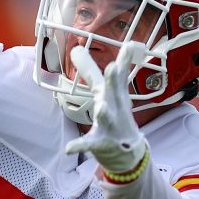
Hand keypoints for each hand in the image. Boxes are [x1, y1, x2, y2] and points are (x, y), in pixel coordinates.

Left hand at [65, 42, 148, 173]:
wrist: (128, 153)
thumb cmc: (115, 116)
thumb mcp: (103, 93)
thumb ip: (90, 71)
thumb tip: (76, 47)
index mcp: (115, 95)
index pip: (118, 76)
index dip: (122, 61)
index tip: (129, 45)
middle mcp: (115, 108)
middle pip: (115, 93)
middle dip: (114, 81)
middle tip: (113, 67)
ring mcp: (110, 126)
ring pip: (107, 118)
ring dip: (104, 112)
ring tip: (101, 106)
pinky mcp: (100, 143)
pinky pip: (88, 144)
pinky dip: (79, 146)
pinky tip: (69, 148)